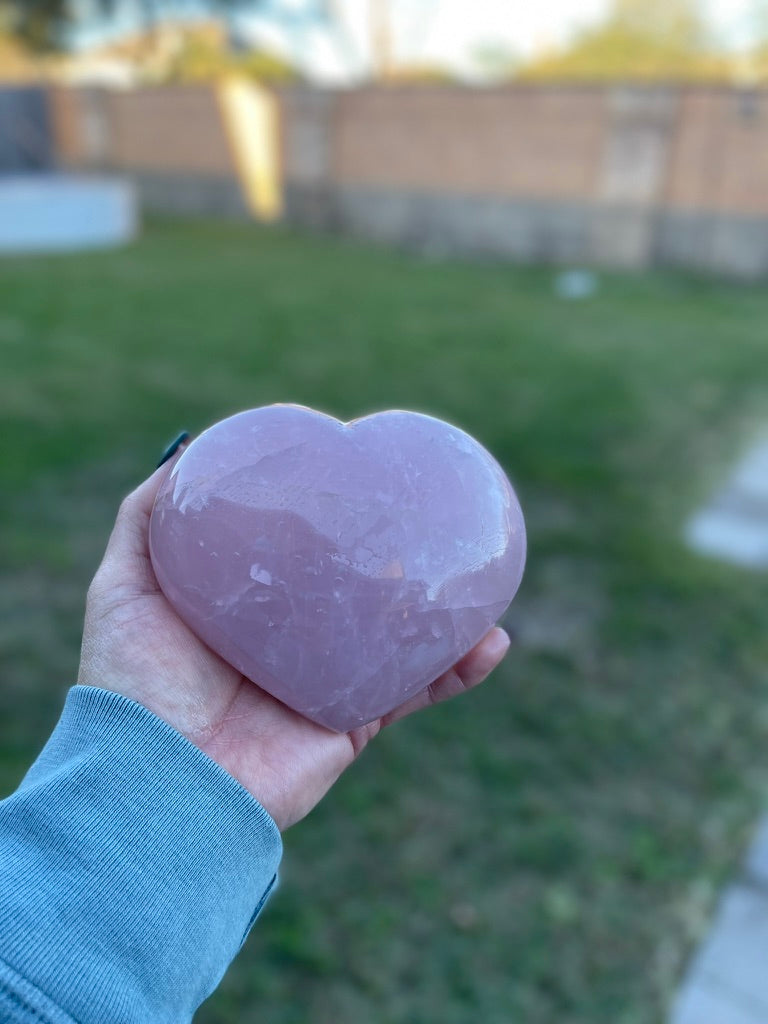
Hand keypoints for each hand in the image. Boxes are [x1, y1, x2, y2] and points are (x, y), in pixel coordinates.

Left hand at [78, 450, 510, 829]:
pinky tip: (494, 640)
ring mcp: (327, 682)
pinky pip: (417, 692)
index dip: (328, 521)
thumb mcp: (123, 587)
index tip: (358, 478)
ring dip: (445, 610)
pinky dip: (460, 669)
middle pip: (356, 592)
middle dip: (395, 559)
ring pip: (399, 637)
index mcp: (246, 608)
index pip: (298, 556)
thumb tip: (186, 450)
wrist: (160, 784)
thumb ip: (145, 520)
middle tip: (429, 517)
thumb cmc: (135, 684)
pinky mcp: (354, 723)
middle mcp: (292, 642)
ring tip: (480, 572)